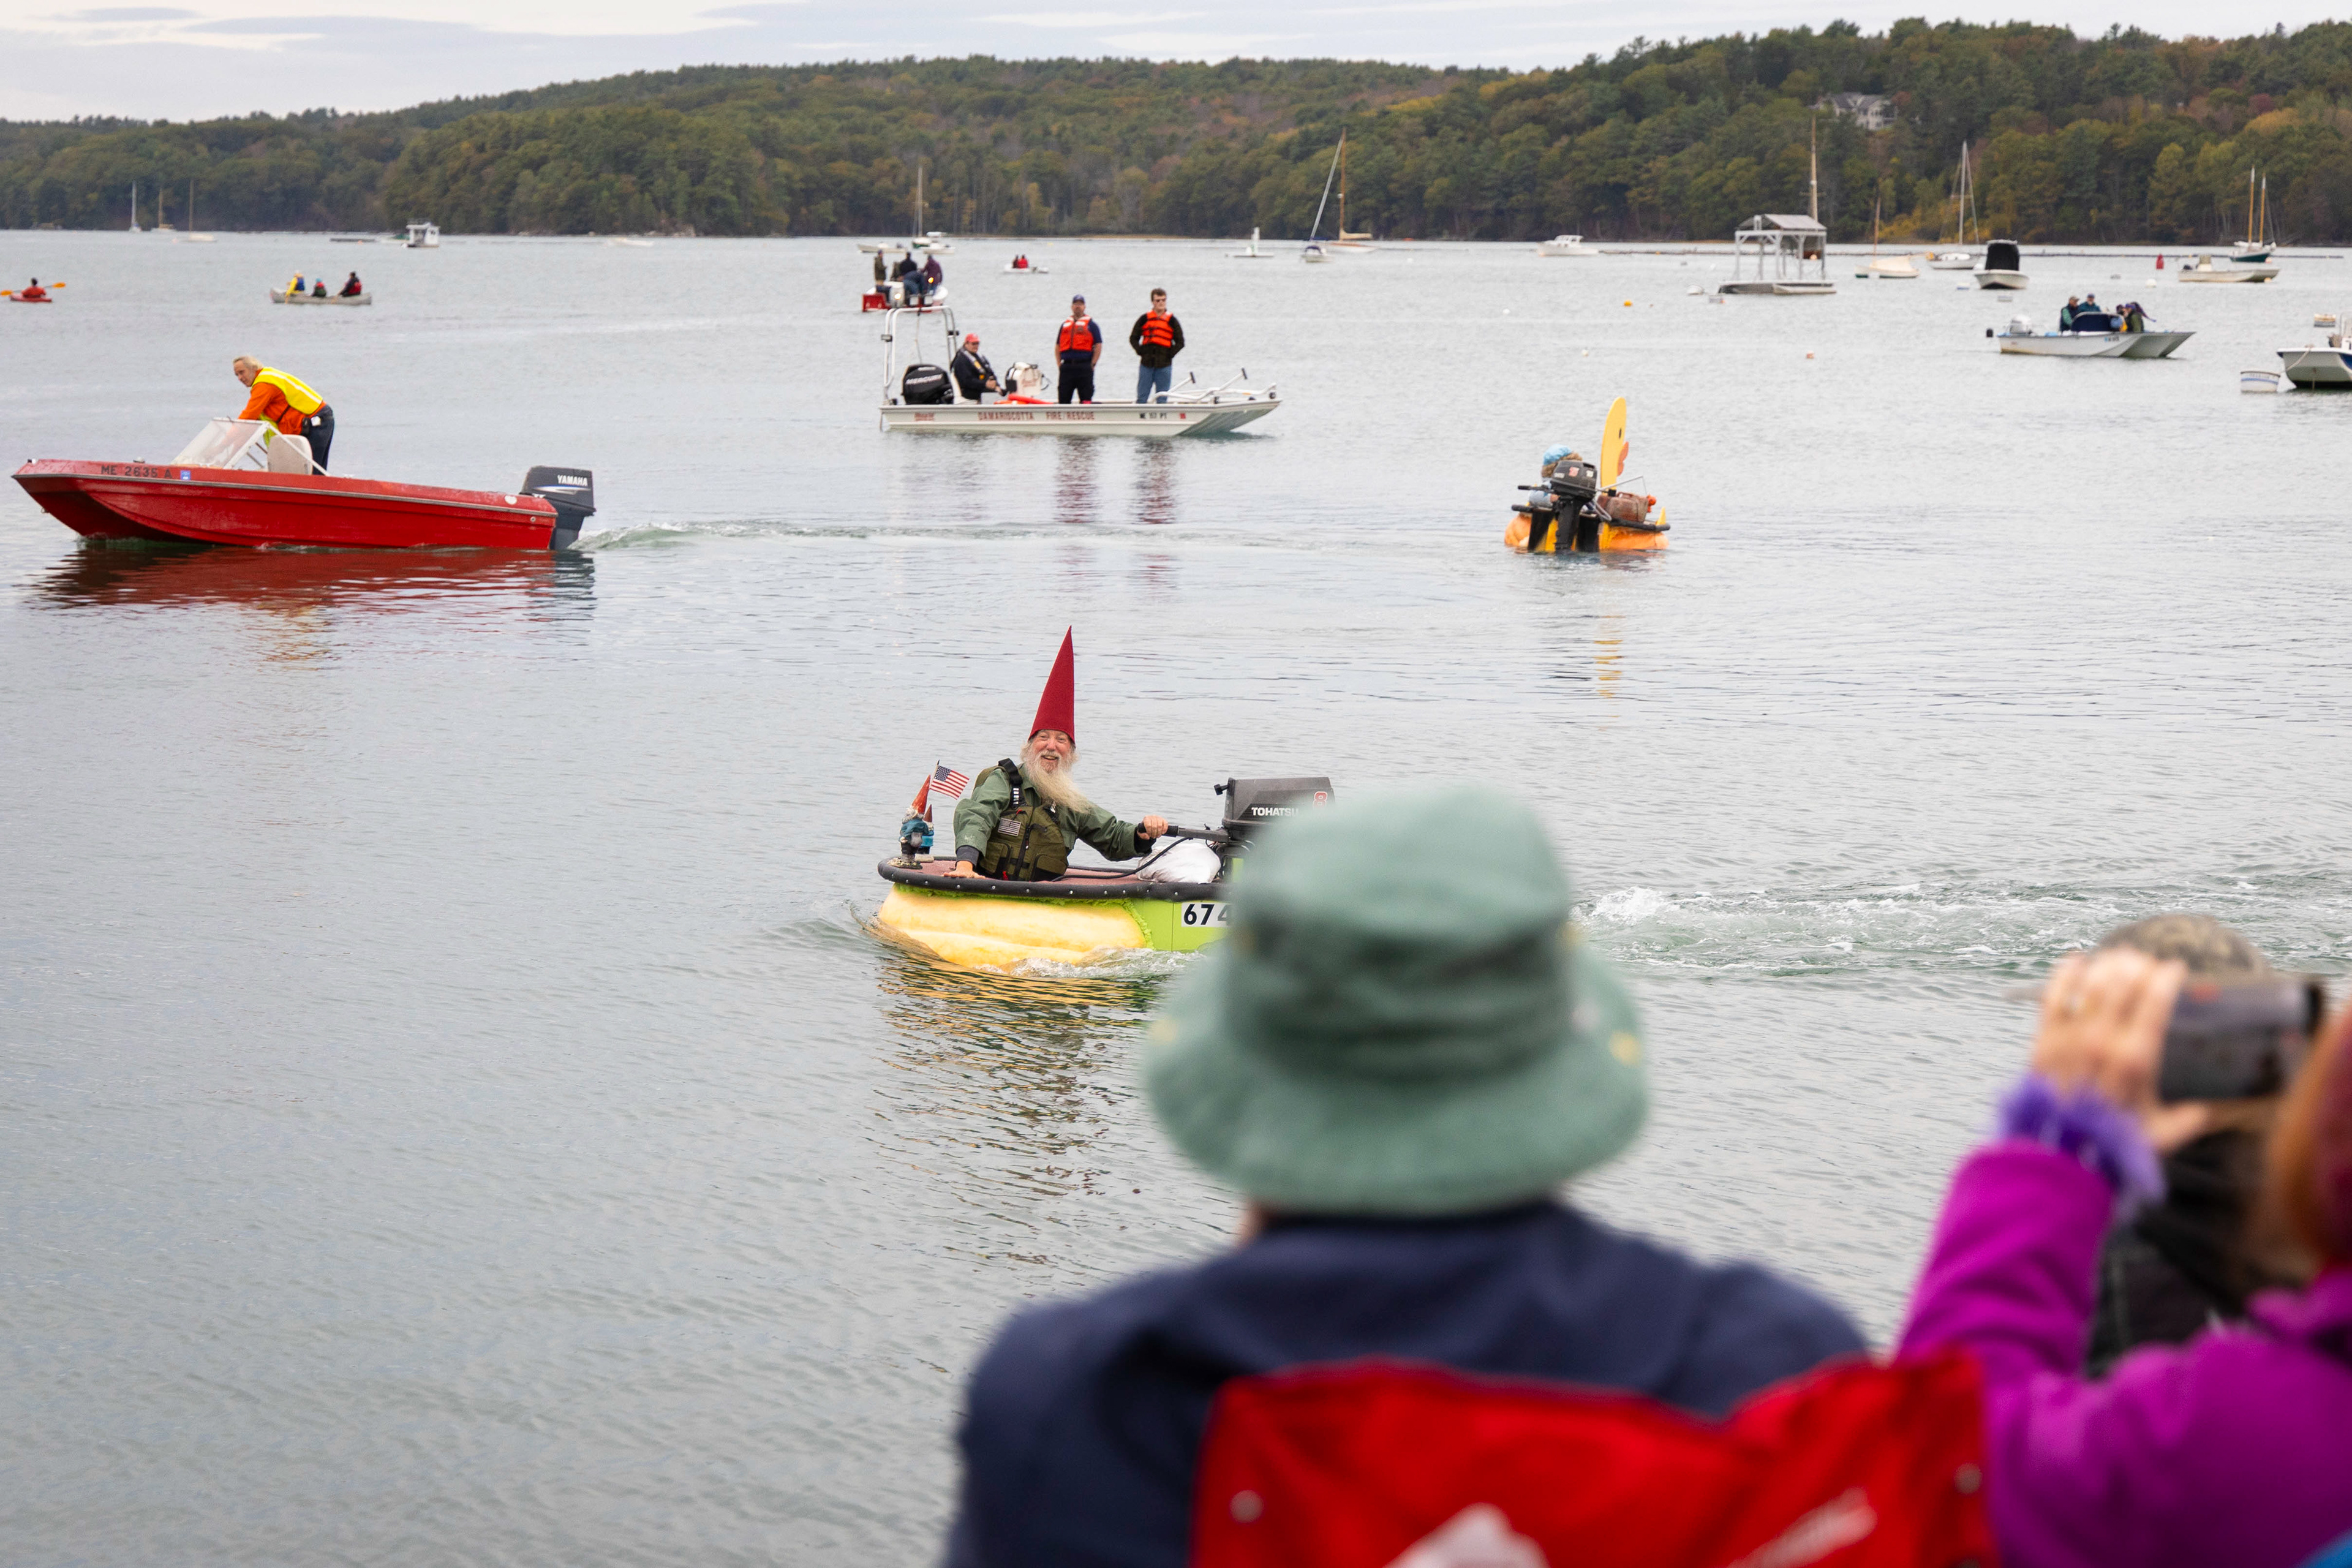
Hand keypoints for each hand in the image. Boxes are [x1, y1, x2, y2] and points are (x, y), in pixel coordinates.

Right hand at [943, 862, 979, 877]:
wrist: (964, 869)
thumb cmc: (969, 874)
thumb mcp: (974, 875)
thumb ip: (978, 877)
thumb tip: (984, 878)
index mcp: (965, 874)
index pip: (964, 875)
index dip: (963, 876)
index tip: (963, 876)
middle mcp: (959, 874)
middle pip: (956, 875)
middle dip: (953, 875)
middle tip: (950, 875)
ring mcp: (955, 874)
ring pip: (951, 874)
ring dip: (947, 875)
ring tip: (943, 875)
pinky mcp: (951, 875)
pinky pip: (947, 876)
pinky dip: (943, 877)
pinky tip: (940, 877)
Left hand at [1139, 815, 1168, 839]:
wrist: (1149, 825)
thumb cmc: (1144, 829)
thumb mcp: (1141, 832)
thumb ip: (1142, 835)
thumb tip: (1147, 837)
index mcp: (1146, 819)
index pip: (1148, 825)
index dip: (1149, 832)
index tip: (1149, 835)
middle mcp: (1152, 817)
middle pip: (1154, 826)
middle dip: (1154, 833)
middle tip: (1153, 837)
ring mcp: (1158, 817)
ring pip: (1160, 826)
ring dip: (1159, 833)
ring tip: (1157, 836)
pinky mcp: (1163, 819)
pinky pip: (1165, 824)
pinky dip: (1164, 829)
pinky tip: (1162, 833)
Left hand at [2032, 948, 2209, 1152]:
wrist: (2058, 1154)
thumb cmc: (2112, 1143)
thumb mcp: (2159, 1136)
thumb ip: (2186, 1121)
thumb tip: (2207, 1112)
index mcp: (2136, 1059)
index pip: (2155, 1001)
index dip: (2166, 977)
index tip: (2175, 968)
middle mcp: (2102, 1041)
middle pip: (2122, 984)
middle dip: (2138, 965)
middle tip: (2147, 962)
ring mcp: (2070, 1037)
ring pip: (2090, 984)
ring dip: (2107, 965)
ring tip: (2120, 958)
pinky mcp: (2043, 1040)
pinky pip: (2053, 996)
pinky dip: (2064, 974)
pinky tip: (2076, 960)